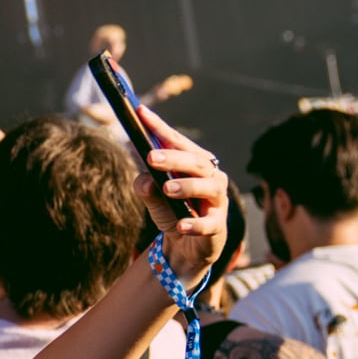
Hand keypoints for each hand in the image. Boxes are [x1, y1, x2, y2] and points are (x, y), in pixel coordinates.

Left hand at [133, 104, 228, 285]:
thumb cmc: (173, 211)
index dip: (159, 127)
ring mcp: (217, 201)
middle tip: (151, 157)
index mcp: (193, 163)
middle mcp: (210, 176)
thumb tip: (145, 180)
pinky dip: (195, 223)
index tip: (140, 112)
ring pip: (208, 187)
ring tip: (166, 188)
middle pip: (195, 162)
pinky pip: (209, 223)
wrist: (186, 246)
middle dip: (174, 158)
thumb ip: (145, 186)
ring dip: (187, 186)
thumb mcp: (153, 197)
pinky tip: (181, 224)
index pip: (176, 141)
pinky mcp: (217, 226)